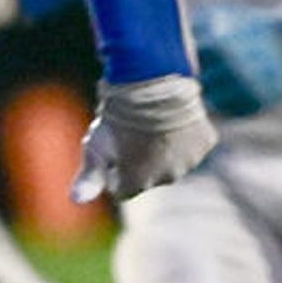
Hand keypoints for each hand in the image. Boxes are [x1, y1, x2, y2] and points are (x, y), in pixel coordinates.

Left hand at [72, 72, 215, 201]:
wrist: (153, 81)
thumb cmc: (118, 115)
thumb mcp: (96, 146)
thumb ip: (89, 178)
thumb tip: (76, 201)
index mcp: (138, 182)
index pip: (123, 189)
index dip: (114, 172)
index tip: (111, 152)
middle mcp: (167, 178)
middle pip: (150, 176)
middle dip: (141, 161)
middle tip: (131, 133)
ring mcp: (189, 161)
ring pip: (174, 160)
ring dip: (164, 149)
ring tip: (152, 124)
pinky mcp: (205, 142)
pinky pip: (193, 144)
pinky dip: (185, 135)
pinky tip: (173, 118)